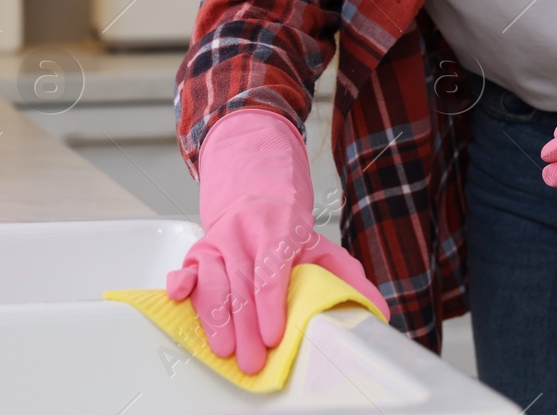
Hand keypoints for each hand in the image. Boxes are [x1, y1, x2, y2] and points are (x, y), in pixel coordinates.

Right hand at [166, 107, 387, 373]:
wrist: (257, 196)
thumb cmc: (288, 230)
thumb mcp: (322, 248)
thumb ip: (348, 278)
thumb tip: (377, 310)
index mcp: (278, 229)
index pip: (271, 269)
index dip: (270, 304)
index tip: (273, 334)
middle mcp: (244, 234)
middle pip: (241, 284)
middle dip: (244, 326)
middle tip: (250, 360)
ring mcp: (218, 242)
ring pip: (212, 280)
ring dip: (214, 316)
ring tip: (222, 349)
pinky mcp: (199, 250)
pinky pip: (186, 266)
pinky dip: (180, 282)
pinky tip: (179, 298)